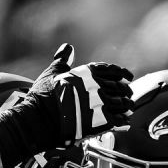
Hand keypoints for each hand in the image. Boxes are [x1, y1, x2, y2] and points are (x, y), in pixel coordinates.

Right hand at [0, 43, 132, 167]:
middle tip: (129, 93)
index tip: (127, 76)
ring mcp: (98, 103)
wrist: (38, 119)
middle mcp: (95, 86)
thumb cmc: (42, 97)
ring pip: (121, 102)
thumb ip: (62, 60)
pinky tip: (125, 120)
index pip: (110, 69)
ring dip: (126, 105)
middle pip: (118, 86)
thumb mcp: (52, 73)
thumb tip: (67, 47)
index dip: (121, 72)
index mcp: (86, 73)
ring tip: (128, 107)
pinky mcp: (99, 120)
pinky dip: (123, 119)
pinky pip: (118, 119)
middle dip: (125, 90)